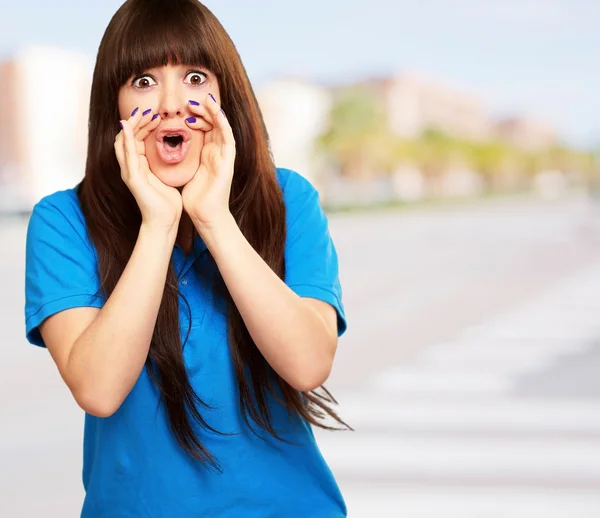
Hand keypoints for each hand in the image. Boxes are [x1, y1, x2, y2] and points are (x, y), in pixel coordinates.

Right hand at [115, 108, 182, 233]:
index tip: (156, 116)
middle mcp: (131, 167)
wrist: (165, 222)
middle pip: (127, 137)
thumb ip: (163, 164)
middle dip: (137, 121)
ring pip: (123, 142)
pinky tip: (130, 127)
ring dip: (132, 125)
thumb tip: (172, 151)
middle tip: (150, 110)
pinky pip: (127, 154)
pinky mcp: (132, 178)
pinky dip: (127, 139)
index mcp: (139, 166)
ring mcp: (129, 172)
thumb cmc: (167, 203)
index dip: (144, 126)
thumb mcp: (166, 177)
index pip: (137, 140)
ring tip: (143, 113)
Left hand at [181, 94, 235, 230]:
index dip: (195, 117)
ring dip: (214, 112)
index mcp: (207, 154)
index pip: (203, 128)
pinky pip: (228, 137)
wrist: (205, 215)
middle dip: (203, 111)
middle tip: (190, 102)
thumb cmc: (195, 198)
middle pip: (213, 124)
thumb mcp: (185, 171)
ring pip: (222, 127)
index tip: (181, 110)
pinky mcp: (229, 161)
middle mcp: (217, 153)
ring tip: (204, 101)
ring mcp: (224, 156)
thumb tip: (167, 147)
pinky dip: (223, 123)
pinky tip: (217, 112)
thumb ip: (182, 158)